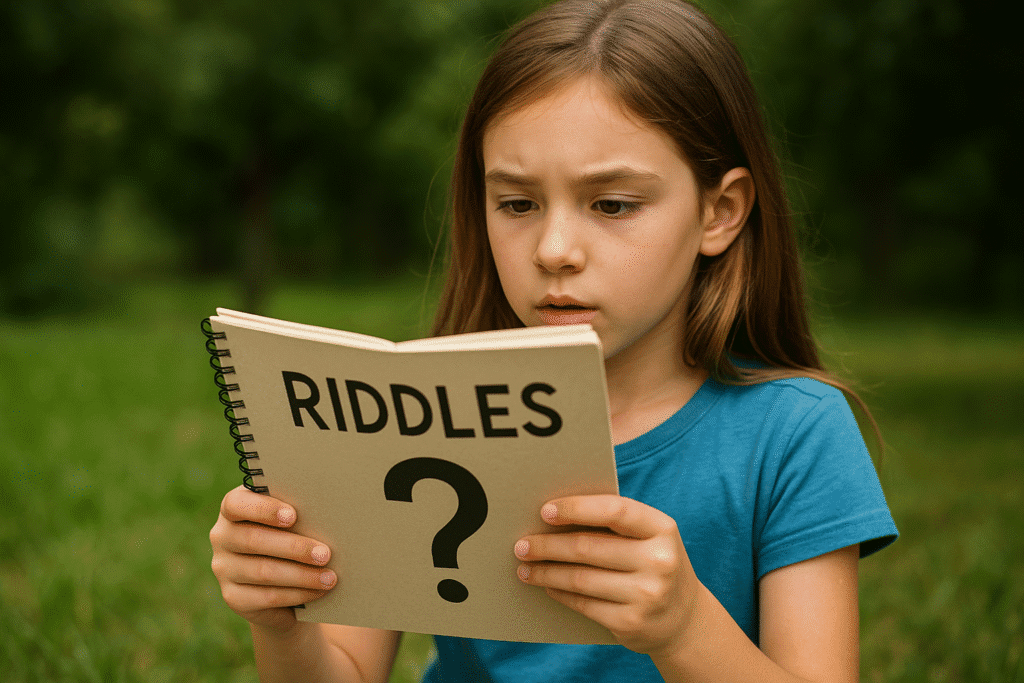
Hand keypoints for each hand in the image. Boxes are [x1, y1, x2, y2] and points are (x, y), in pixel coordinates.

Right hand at [209, 486, 336, 631]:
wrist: (282, 578)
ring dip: (301, 575)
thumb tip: (328, 515)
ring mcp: (224, 568)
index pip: (236, 503)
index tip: (293, 516)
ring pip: (263, 571)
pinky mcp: (233, 597)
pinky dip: (297, 594)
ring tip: (330, 577)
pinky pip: (266, 596)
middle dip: (294, 547)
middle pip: (254, 540)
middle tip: (325, 554)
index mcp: (233, 508)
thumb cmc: (293, 533)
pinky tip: (318, 591)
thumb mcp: (293, 519)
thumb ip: (299, 512)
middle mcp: (222, 536)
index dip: (264, 509)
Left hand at [514, 495, 699, 655]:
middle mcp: (659, 561)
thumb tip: (555, 515)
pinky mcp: (630, 623)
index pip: (615, 511)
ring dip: (546, 571)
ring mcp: (647, 595)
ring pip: (580, 579)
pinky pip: (583, 604)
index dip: (576, 509)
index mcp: (662, 529)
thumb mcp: (649, 538)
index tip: (545, 511)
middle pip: (588, 548)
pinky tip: (546, 585)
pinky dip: (559, 593)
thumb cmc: (653, 564)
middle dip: (548, 545)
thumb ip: (615, 524)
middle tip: (522, 544)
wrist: (683, 620)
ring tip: (524, 567)